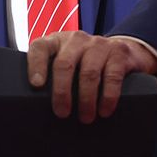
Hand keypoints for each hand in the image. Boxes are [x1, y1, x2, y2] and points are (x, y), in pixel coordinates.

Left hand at [27, 32, 156, 121]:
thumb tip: (33, 105)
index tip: (37, 85)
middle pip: (64, 64)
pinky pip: (112, 76)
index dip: (36, 65)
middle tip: (62, 113)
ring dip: (86, 99)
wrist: (122, 52)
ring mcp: (99, 43)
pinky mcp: (119, 52)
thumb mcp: (67, 64)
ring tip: (85, 117)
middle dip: (62, 92)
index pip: (40, 47)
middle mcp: (77, 39)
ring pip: (88, 72)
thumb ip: (52, 76)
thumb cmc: (86, 64)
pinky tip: (104, 110)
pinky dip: (108, 97)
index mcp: (58, 41)